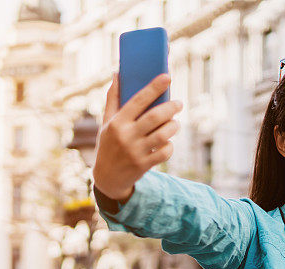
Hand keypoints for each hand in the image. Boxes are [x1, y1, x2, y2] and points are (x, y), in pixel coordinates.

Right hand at [92, 73, 182, 200]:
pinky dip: (170, 145)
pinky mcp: (144, 165)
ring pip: (163, 134)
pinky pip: (165, 152)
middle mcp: (126, 136)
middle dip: (171, 107)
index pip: (138, 100)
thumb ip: (113, 99)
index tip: (167, 77)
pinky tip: (168, 142)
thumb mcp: (106, 122)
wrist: (107, 178)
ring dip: (174, 126)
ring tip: (175, 123)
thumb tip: (117, 74)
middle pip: (155, 117)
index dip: (154, 87)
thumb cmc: (108, 144)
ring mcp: (135, 152)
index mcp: (117, 122)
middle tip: (179, 103)